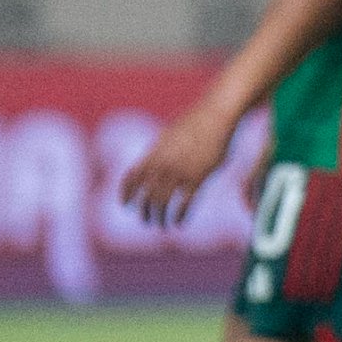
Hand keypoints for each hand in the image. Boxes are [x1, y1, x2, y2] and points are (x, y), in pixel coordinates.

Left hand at [120, 94, 242, 229]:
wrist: (216, 115)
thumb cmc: (198, 122)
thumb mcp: (171, 135)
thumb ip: (162, 151)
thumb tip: (156, 158)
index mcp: (153, 154)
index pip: (131, 178)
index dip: (126, 193)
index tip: (125, 205)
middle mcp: (161, 165)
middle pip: (145, 196)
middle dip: (144, 211)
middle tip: (147, 221)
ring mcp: (178, 172)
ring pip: (161, 203)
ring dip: (159, 217)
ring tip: (162, 226)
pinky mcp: (196, 178)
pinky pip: (184, 204)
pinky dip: (179, 216)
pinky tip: (179, 223)